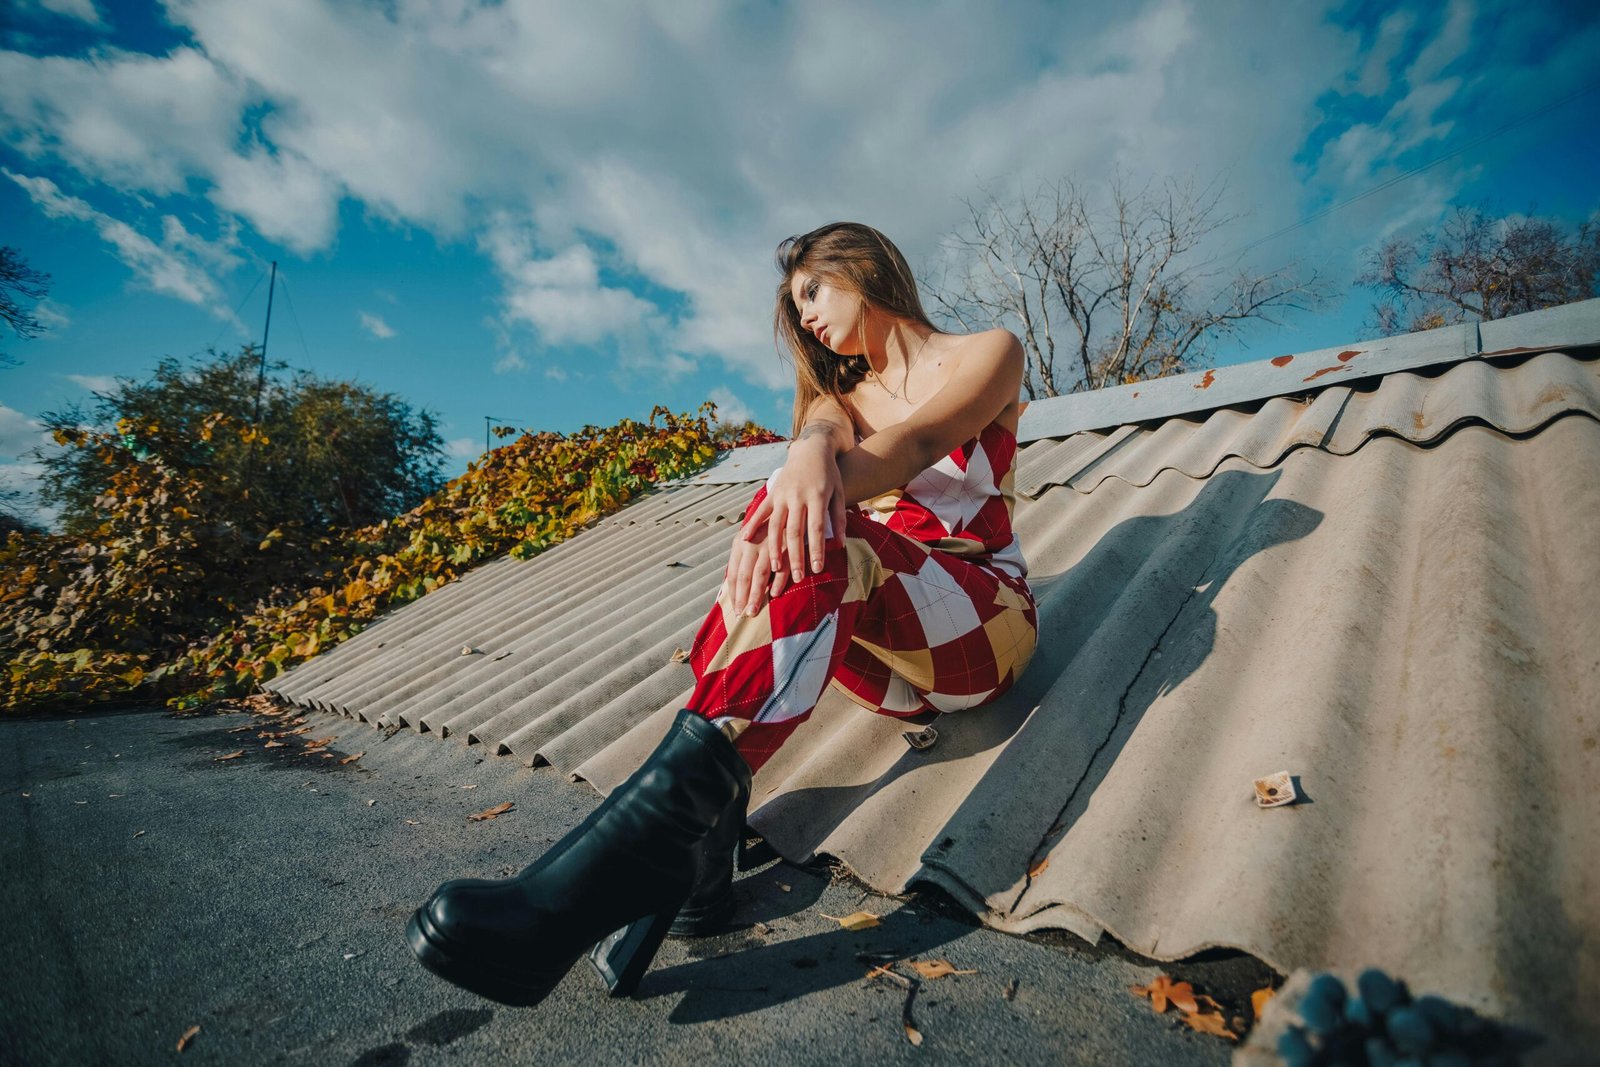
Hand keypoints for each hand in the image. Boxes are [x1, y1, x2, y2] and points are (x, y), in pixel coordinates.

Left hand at [725, 523, 789, 616]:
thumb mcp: (752, 540)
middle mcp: (752, 543)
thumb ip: (744, 560)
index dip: (733, 593)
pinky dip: (778, 581)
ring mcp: (769, 544)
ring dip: (757, 594)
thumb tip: (735, 588)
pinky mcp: (787, 544)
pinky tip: (775, 594)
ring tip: (754, 611)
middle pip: (744, 575)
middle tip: (742, 615)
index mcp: (741, 543)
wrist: (790, 506)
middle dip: (743, 597)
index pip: (733, 573)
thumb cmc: (768, 530)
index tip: (735, 609)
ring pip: (760, 574)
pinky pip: (782, 567)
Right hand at [742, 439, 846, 581]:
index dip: (817, 549)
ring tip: (775, 569)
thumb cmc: (829, 475)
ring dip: (775, 548)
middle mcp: (797, 496)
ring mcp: (782, 495)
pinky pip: (760, 513)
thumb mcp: (839, 493)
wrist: (811, 449)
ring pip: (776, 525)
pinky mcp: (772, 494)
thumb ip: (839, 518)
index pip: (817, 528)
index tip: (817, 569)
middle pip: (795, 531)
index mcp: (817, 496)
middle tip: (797, 577)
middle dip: (795, 556)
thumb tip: (840, 545)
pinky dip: (752, 526)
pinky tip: (746, 541)